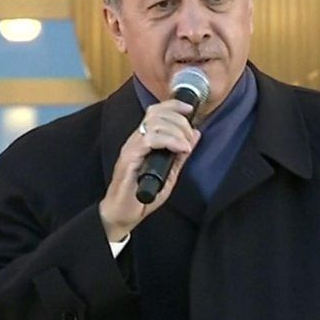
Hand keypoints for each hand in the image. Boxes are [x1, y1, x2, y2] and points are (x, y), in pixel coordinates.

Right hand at [99, 100, 200, 241]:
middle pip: (157, 113)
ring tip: (186, 145)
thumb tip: (196, 134)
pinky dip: (169, 141)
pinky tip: (180, 149)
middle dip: (180, 121)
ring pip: (154, 124)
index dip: (173, 105)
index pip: (156, 111)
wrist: (123, 214)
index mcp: (143, 140)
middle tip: (191, 137)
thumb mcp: (170, 173)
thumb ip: (181, 154)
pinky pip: (149, 140)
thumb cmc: (142, 196)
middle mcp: (135, 140)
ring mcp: (131, 148)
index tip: (190, 109)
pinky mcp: (129, 159)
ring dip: (177, 130)